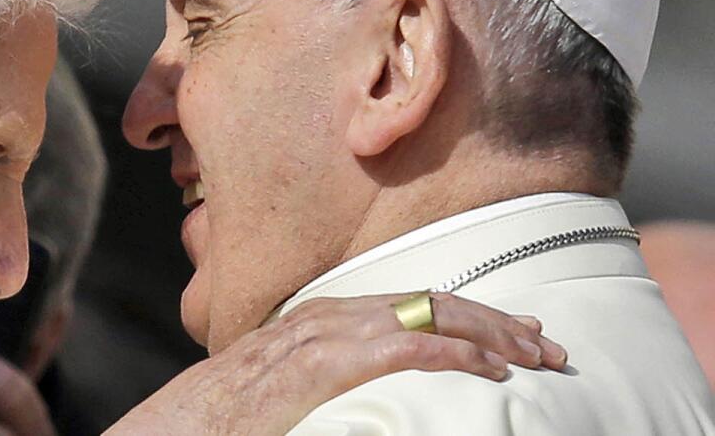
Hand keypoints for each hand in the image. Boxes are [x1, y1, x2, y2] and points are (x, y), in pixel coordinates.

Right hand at [110, 292, 566, 434]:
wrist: (177, 426)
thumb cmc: (223, 417)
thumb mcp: (283, 387)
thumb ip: (324, 376)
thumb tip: (366, 388)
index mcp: (323, 321)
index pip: (410, 305)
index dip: (470, 316)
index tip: (515, 333)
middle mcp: (329, 317)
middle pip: (430, 302)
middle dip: (496, 321)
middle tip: (547, 344)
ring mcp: (326, 337)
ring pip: (428, 315)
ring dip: (491, 333)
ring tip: (536, 353)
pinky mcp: (324, 366)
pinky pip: (404, 348)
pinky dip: (454, 353)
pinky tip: (489, 367)